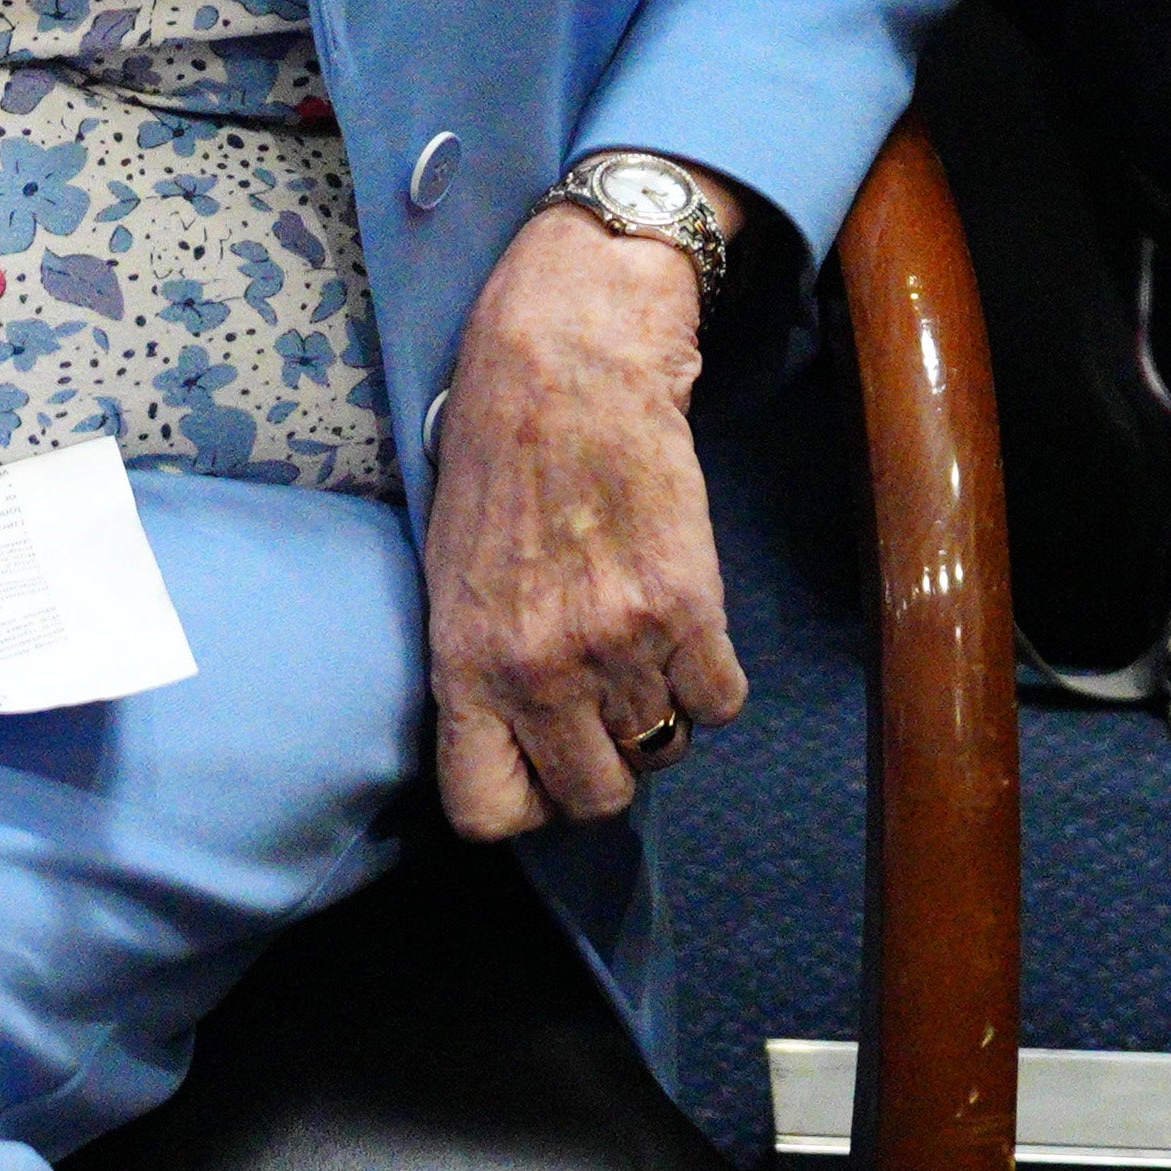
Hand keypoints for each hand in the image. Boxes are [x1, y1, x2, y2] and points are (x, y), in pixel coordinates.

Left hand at [420, 189, 747, 835]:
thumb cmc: (497, 450)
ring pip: (663, 751)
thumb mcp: (449, 568)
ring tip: (643, 652)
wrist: (569, 358)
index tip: (539, 768)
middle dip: (604, 765)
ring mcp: (618, 644)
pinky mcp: (689, 607)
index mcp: (465, 663)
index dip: (522, 802)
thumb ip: (478, 662)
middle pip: (594, 798)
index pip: (487, 812)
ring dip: (660, 715)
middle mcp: (540, 670)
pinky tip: (687, 632)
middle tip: (604, 709)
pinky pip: (721, 702)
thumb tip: (514, 735)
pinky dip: (713, 681)